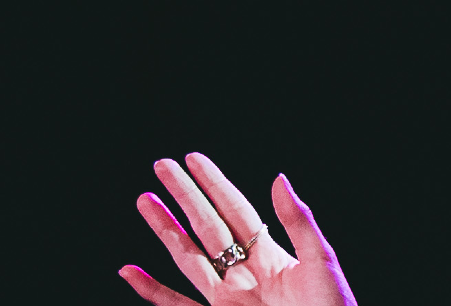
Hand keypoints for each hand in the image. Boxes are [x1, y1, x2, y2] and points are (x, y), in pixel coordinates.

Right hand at [118, 153, 356, 305]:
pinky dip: (151, 290)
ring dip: (165, 230)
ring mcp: (228, 299)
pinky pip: (176, 305)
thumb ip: (298, 222)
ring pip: (188, 258)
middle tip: (162, 165)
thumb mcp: (320, 261)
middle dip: (185, 196)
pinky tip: (129, 270)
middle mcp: (245, 274)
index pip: (236, 210)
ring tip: (144, 199)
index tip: (194, 159)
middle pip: (208, 227)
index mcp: (271, 257)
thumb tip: (278, 178)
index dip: (215, 184)